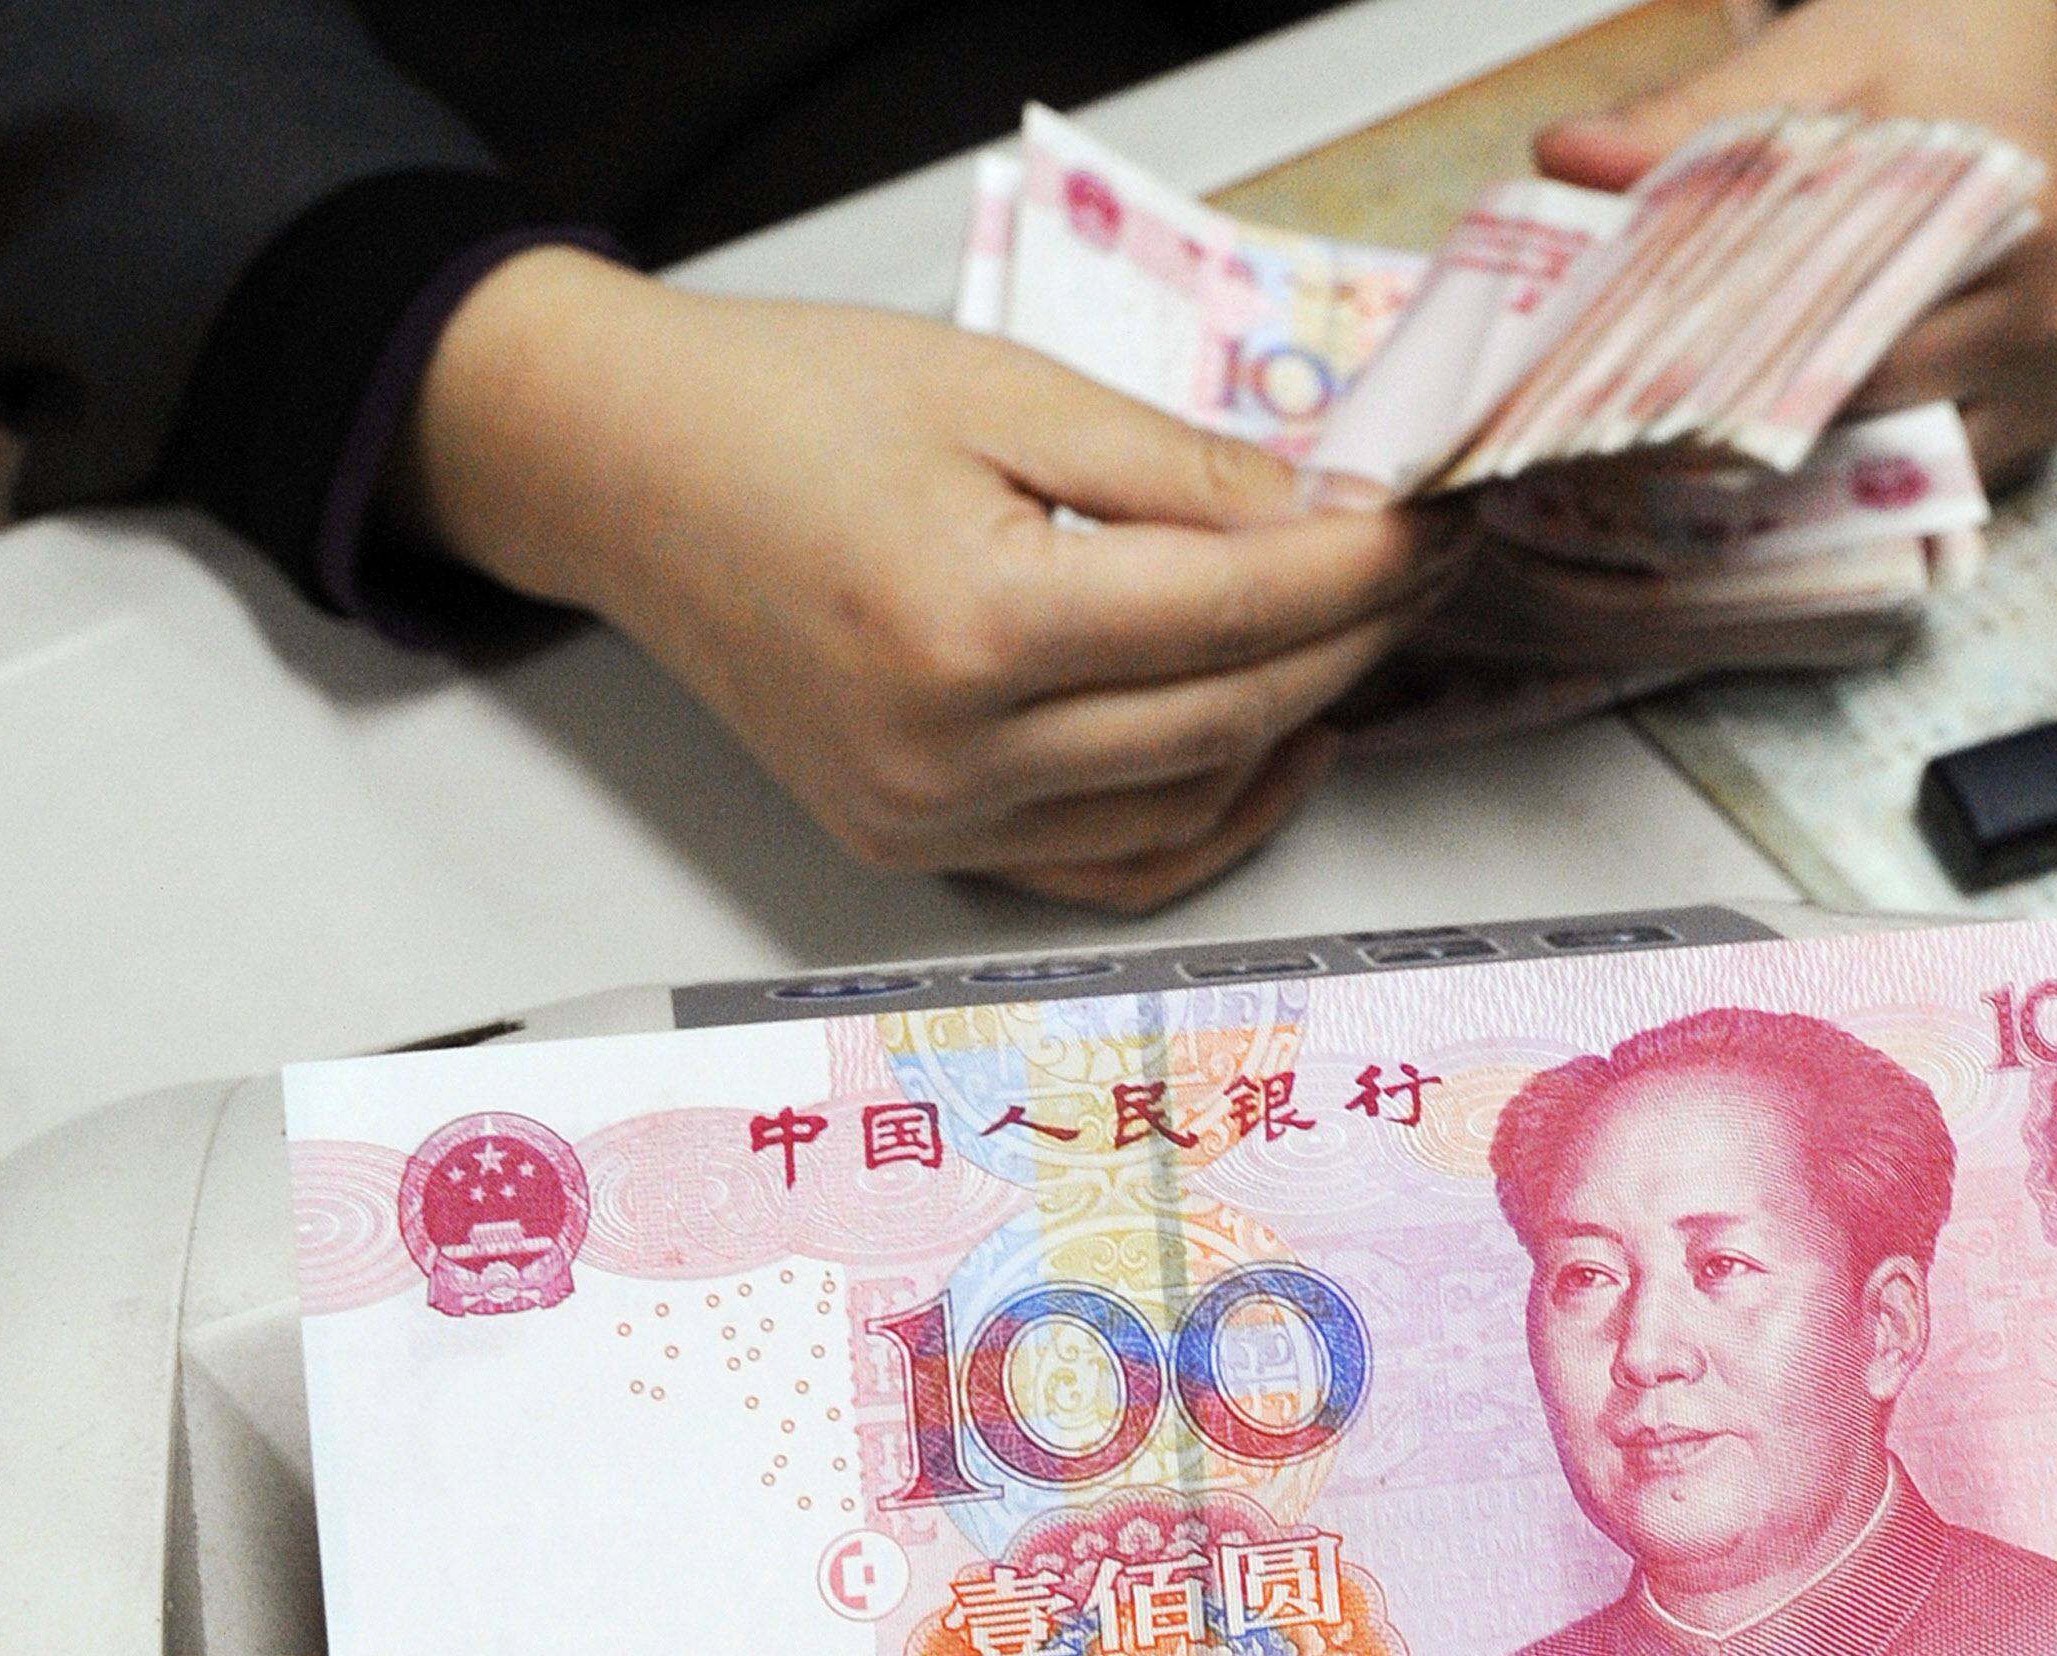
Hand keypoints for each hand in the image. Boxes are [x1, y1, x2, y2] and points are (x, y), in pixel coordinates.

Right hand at [390, 248, 1469, 911]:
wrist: (624, 475)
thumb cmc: (788, 407)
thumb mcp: (998, 387)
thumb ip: (1176, 466)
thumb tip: (1326, 513)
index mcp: (966, 623)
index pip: (1232, 613)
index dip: (1359, 568)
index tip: (1433, 522)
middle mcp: (947, 756)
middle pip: (1227, 718)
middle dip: (1349, 640)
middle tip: (1419, 568)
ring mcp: (926, 821)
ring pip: (1183, 808)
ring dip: (1290, 729)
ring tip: (1351, 641)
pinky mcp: (915, 847)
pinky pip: (1107, 866)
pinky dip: (1204, 815)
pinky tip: (1267, 746)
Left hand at [1535, 0, 2056, 487]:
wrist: (2014, 47)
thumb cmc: (1915, 48)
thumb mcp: (1807, 56)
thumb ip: (1689, 117)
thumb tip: (1565, 156)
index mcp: (2004, 211)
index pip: (1829, 326)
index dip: (1714, 369)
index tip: (1613, 402)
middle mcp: (2049, 312)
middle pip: (1855, 407)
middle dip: (1735, 426)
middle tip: (1609, 449)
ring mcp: (2056, 377)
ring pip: (1884, 456)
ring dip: (1783, 464)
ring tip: (1662, 461)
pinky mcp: (2049, 416)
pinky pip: (1920, 471)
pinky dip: (1839, 469)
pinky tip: (1752, 468)